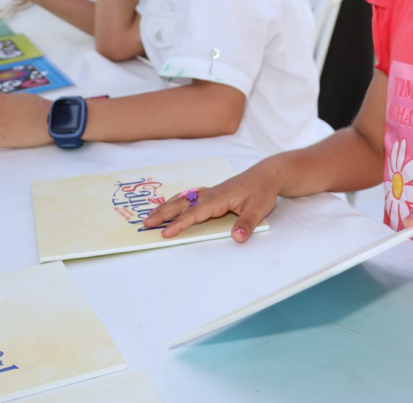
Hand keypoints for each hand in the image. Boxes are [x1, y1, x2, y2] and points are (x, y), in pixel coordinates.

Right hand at [142, 158, 285, 241]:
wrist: (267, 175)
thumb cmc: (262, 191)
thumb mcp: (259, 209)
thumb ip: (247, 223)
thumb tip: (237, 237)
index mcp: (219, 198)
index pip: (195, 213)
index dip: (180, 223)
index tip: (166, 233)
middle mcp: (211, 194)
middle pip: (183, 204)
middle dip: (164, 214)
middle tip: (146, 223)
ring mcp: (210, 192)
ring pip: (184, 199)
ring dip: (166, 207)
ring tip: (151, 216)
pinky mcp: (213, 193)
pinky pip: (189, 197)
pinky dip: (176, 201)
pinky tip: (171, 205)